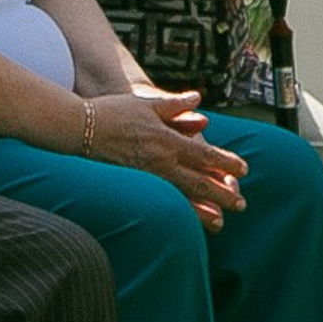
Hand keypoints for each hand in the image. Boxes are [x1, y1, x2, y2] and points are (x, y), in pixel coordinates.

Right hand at [80, 87, 245, 225]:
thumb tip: (198, 101)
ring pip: (184, 196)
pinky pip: (163, 200)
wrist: (80, 128)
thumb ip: (175, 105)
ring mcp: (148, 175)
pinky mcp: (135, 183)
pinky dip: (179, 210)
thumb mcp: (146, 103)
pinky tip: (186, 218)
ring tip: (220, 220)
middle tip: (240, 203)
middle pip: (200, 181)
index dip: (226, 163)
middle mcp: (161, 161)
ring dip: (205, 208)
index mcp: (167, 140)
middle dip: (223, 193)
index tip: (243, 169)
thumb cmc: (112, 112)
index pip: (206, 155)